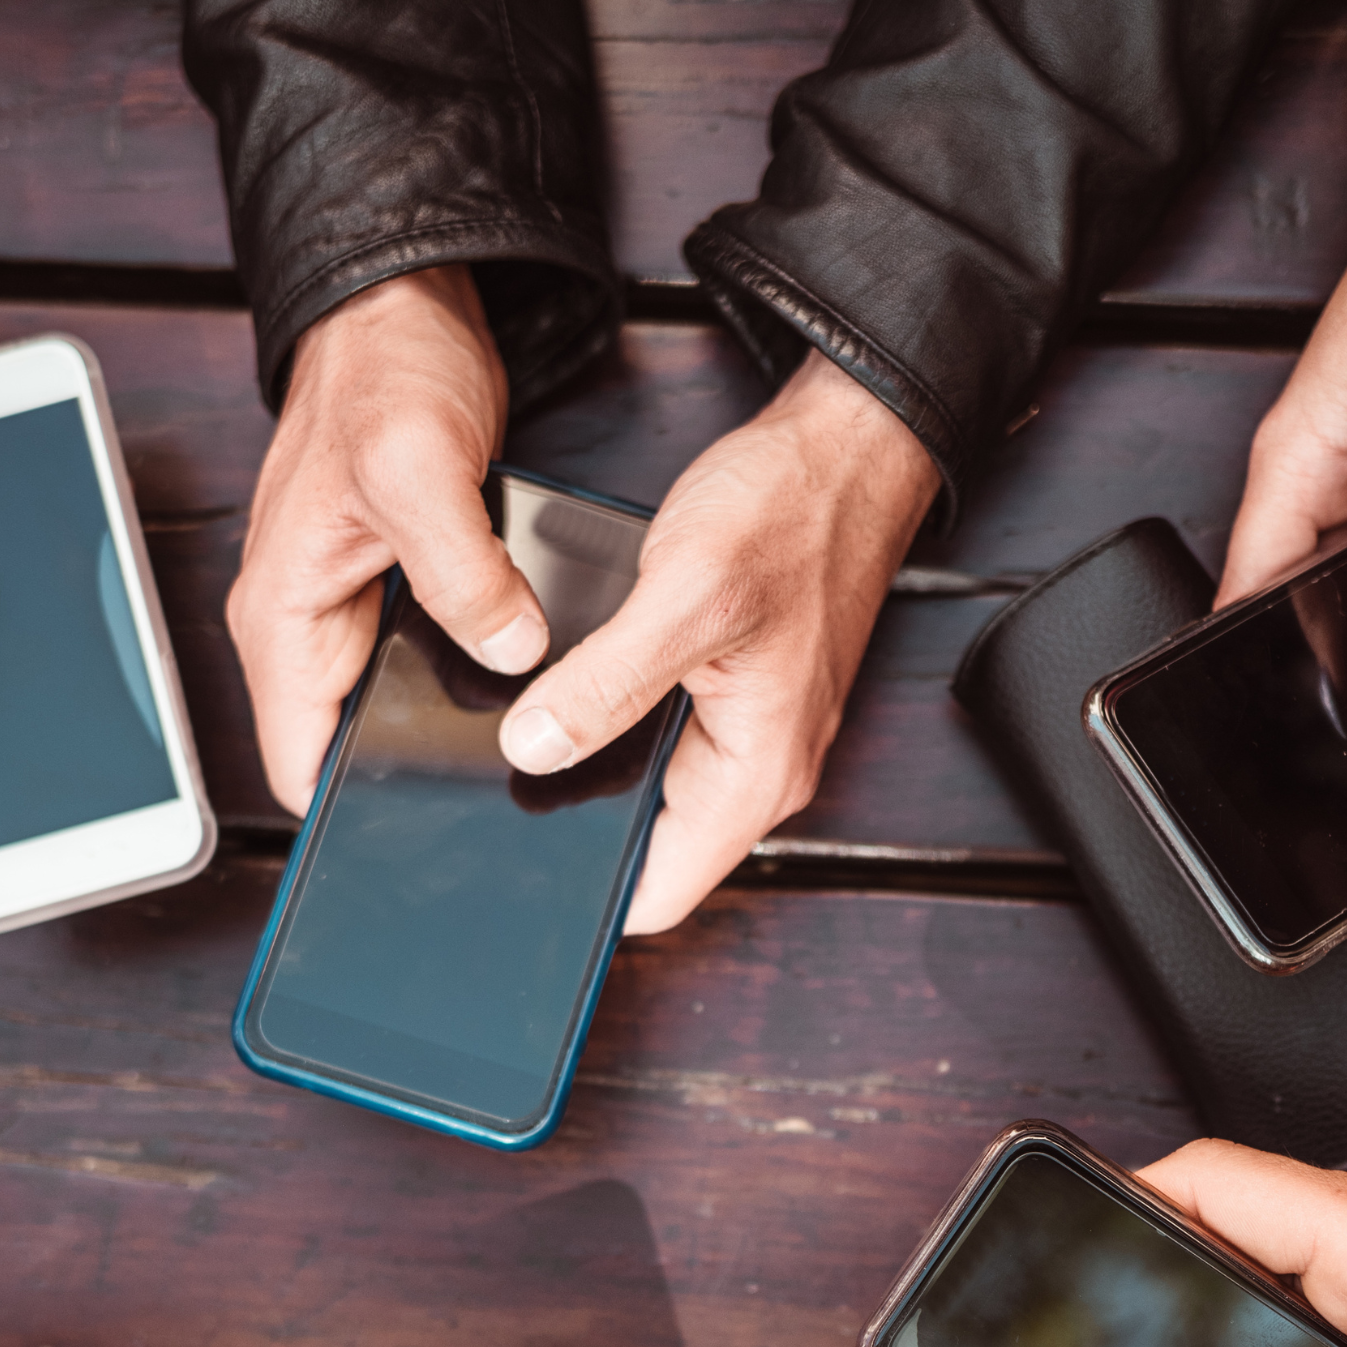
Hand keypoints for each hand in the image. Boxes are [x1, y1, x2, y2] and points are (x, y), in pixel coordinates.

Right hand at [226, 265, 550, 808]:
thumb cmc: (383, 372)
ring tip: (527, 758)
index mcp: (281, 615)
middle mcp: (307, 623)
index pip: (295, 765)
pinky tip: (530, 691)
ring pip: (395, 707)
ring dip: (450, 729)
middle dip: (414, 780)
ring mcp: (353, 607)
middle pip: (349, 747)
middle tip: (503, 807)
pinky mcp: (401, 587)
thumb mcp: (421, 472)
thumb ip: (462, 574)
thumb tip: (511, 655)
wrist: (401, 303)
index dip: (350, 816)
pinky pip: (428, 662)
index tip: (423, 847)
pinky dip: (472, 678)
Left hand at [499, 355, 939, 930]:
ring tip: (528, 727)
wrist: (847, 450)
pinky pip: (659, 736)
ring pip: (648, 787)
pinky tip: (571, 682)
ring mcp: (748, 733)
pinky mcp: (733, 693)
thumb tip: (530, 748)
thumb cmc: (793, 512)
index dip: (586, 896)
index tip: (516, 870)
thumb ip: (605, 682)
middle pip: (647, 845)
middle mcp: (757, 768)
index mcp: (755, 774)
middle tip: (499, 784)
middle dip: (575, 826)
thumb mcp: (684, 593)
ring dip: (590, 765)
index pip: (659, 893)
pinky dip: (612, 716)